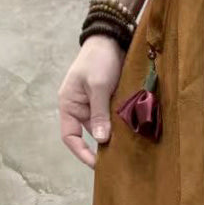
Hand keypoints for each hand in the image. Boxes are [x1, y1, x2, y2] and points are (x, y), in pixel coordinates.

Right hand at [58, 34, 125, 167]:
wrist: (112, 38)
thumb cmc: (99, 60)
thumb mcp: (98, 86)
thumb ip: (99, 113)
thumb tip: (101, 140)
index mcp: (69, 104)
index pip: (70, 136)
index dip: (82, 153)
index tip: (97, 165)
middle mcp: (80, 108)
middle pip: (89, 135)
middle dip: (103, 147)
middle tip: (119, 161)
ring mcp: (95, 105)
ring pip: (104, 128)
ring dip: (115, 136)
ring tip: (129, 149)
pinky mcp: (109, 101)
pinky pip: (113, 119)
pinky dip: (121, 126)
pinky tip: (133, 134)